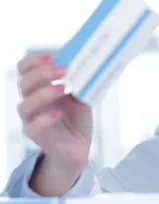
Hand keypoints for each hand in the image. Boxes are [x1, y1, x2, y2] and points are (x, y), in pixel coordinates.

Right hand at [17, 54, 92, 194]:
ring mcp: (32, 120)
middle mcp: (32, 103)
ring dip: (43, 94)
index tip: (51, 57)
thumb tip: (89, 64)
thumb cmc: (76, 119)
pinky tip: (59, 113)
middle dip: (42, 74)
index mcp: (39, 88)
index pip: (25, 70)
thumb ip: (80, 83)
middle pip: (24, 84)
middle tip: (63, 70)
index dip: (33, 61)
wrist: (78, 147)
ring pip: (25, 105)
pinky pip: (32, 128)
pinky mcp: (38, 137)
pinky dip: (44, 119)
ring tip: (62, 88)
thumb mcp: (81, 96)